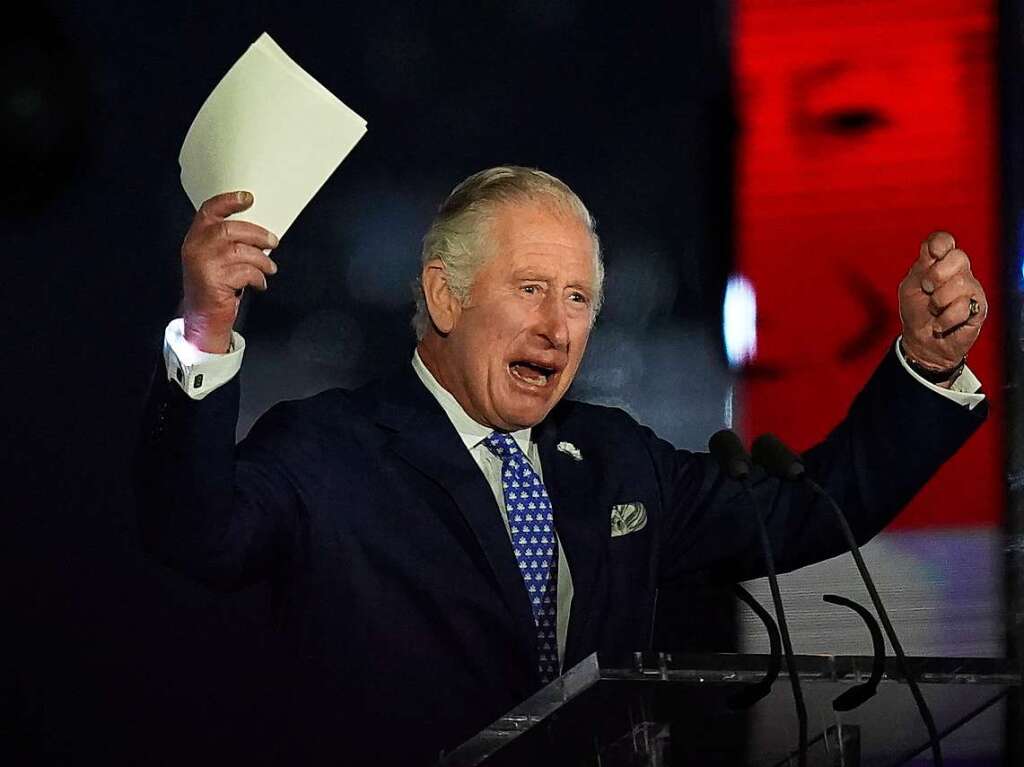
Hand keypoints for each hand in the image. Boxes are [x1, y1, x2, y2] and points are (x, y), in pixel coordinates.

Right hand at [181, 191, 279, 352]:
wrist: (203, 320)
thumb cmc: (214, 289)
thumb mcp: (215, 261)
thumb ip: (228, 243)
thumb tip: (258, 233)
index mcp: (195, 239)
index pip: (209, 211)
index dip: (228, 202)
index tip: (247, 198)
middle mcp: (196, 249)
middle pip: (230, 229)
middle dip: (257, 234)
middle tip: (272, 242)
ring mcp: (203, 265)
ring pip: (241, 251)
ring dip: (262, 260)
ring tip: (269, 269)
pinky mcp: (214, 281)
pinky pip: (245, 271)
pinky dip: (258, 277)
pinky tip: (260, 284)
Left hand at [898, 231, 986, 381]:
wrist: (921, 342)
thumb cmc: (915, 313)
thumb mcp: (910, 288)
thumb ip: (921, 268)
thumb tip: (936, 252)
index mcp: (938, 263)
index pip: (944, 241)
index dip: (940, 242)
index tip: (933, 253)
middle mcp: (958, 272)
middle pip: (958, 257)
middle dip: (936, 276)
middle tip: (927, 290)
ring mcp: (971, 289)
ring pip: (960, 282)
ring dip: (938, 301)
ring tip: (934, 311)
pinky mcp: (979, 308)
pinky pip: (963, 306)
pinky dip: (945, 318)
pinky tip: (941, 323)